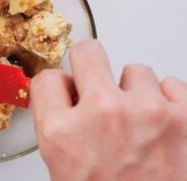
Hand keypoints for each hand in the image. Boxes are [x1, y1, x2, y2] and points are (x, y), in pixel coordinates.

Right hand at [31, 40, 186, 180]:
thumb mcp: (64, 171)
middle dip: (89, 66)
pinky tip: (161, 127)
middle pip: (88, 52)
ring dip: (133, 92)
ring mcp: (146, 112)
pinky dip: (166, 102)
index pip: (47, 78)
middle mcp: (102, 115)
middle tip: (97, 84)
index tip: (65, 90)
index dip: (57, 87)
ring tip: (137, 123)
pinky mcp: (185, 116)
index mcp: (63, 134)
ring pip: (135, 70)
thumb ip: (58, 127)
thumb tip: (65, 94)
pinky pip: (171, 84)